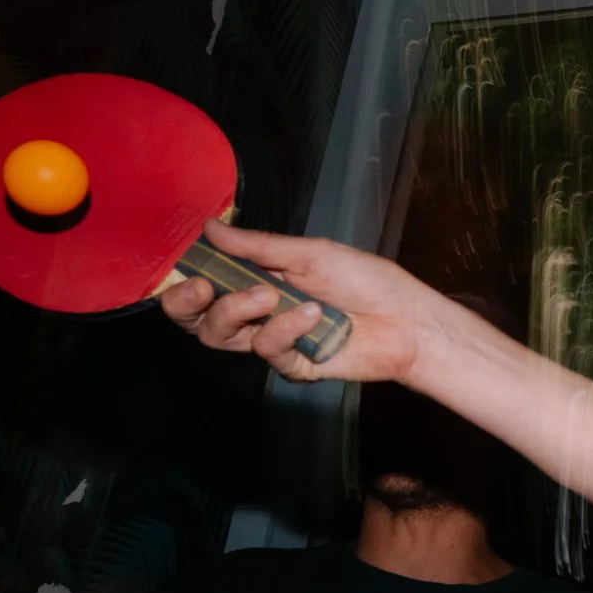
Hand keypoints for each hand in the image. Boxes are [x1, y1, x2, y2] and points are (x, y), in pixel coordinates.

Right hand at [158, 220, 432, 383]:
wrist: (407, 318)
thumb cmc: (367, 280)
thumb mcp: (310, 252)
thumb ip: (258, 246)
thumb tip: (210, 228)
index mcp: (258, 280)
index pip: (205, 287)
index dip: (185, 282)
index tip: (189, 268)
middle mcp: (259, 313)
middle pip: (200, 319)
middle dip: (187, 304)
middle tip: (202, 289)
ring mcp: (274, 340)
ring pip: (222, 336)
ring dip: (237, 310)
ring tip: (270, 295)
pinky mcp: (292, 365)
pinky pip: (267, 350)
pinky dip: (285, 328)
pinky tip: (312, 314)